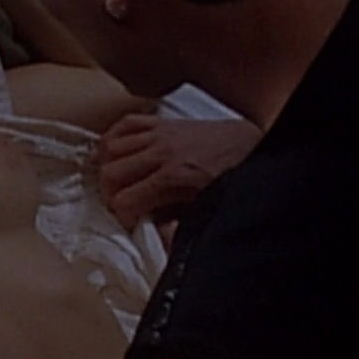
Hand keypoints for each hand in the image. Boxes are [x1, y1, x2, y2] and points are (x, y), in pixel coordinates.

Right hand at [97, 115, 260, 229]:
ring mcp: (160, 134)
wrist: (251, 148)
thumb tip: (151, 237)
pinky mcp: (163, 122)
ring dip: (107, 166)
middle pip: (110, 173)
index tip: (130, 222)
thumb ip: (173, 223)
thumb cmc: (231, 178)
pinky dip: (115, 137)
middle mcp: (162, 153)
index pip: (123, 201)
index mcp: (172, 179)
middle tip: (120, 204)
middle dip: (109, 194)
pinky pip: (126, 123)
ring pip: (111, 146)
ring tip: (116, 181)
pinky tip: (115, 151)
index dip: (121, 217)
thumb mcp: (204, 210)